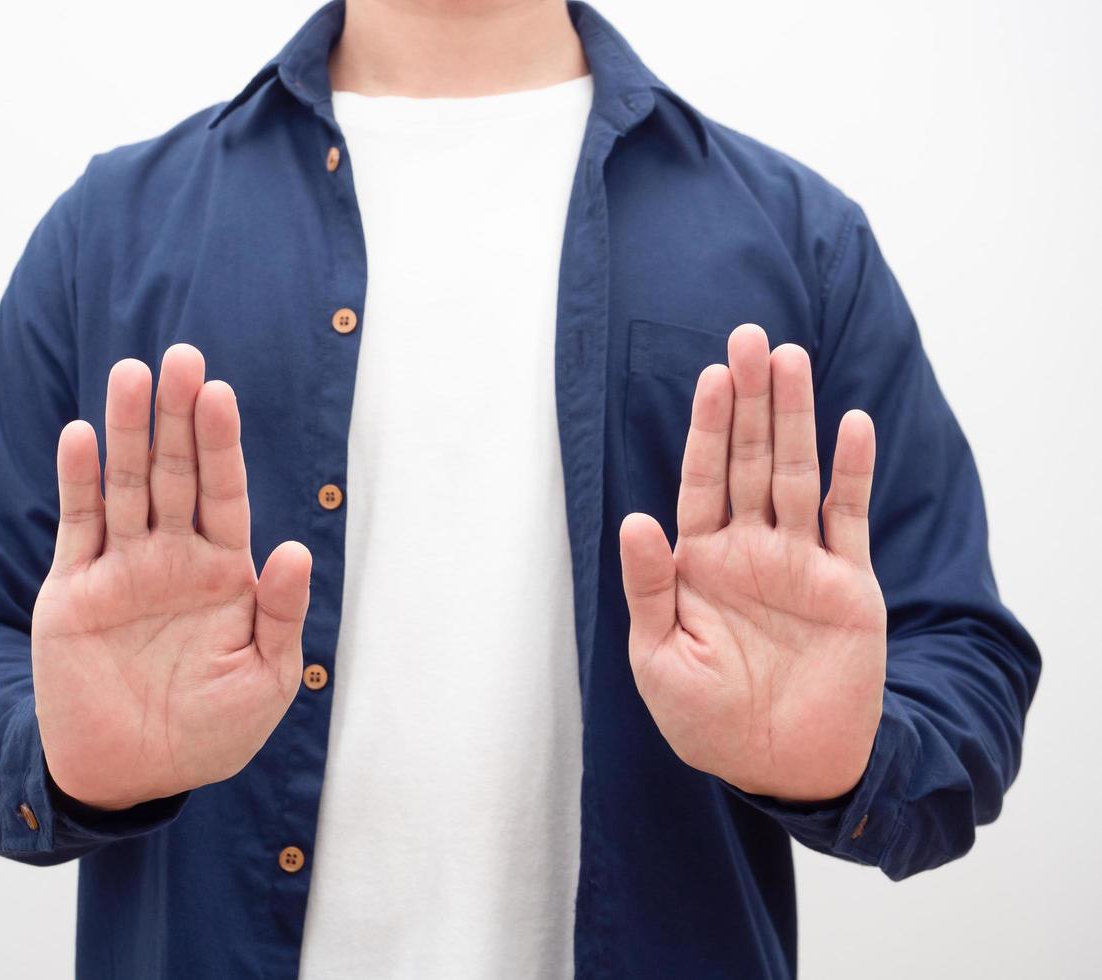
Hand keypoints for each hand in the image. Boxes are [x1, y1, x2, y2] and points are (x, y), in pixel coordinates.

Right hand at [31, 344, 310, 810]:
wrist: (132, 775)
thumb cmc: (209, 733)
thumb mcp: (265, 681)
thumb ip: (278, 613)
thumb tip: (293, 549)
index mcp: (224, 573)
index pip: (225, 493)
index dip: (222, 444)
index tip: (220, 393)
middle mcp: (173, 558)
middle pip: (175, 472)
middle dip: (178, 417)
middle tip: (181, 356)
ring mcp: (122, 569)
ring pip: (125, 486)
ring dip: (127, 431)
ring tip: (131, 374)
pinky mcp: (74, 590)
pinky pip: (77, 526)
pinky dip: (79, 481)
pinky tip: (82, 435)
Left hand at [619, 324, 886, 802]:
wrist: (779, 766)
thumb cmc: (706, 720)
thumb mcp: (658, 658)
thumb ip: (649, 587)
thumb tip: (635, 517)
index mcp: (699, 562)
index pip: (703, 479)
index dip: (708, 428)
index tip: (711, 375)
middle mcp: (750, 549)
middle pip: (752, 461)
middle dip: (751, 402)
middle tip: (751, 337)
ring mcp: (801, 562)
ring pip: (799, 476)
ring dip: (797, 419)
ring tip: (792, 359)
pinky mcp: (848, 586)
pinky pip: (849, 519)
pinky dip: (853, 473)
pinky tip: (853, 425)